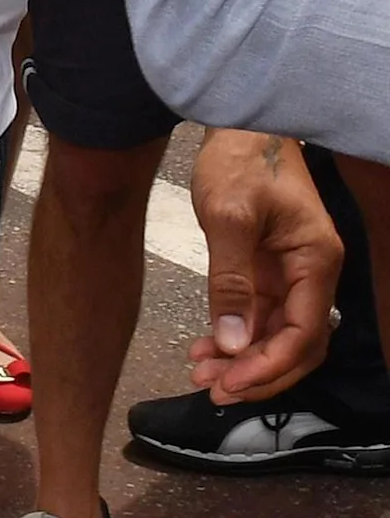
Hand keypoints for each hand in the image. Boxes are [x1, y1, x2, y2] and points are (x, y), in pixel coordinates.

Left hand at [186, 128, 343, 402]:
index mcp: (316, 262)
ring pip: (276, 333)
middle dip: (258, 372)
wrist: (236, 128)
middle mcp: (312, 273)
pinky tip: (204, 347)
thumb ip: (231, 281)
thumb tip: (232, 341)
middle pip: (297, 344)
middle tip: (213, 389)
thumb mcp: (229, 218)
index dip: (269, 365)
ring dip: (243, 359)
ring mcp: (291, 272)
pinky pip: (258, 315)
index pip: (304, 334)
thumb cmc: (239, 162)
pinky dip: (234, 335)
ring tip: (200, 373)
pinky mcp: (268, 269)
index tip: (231, 383)